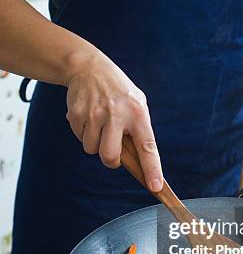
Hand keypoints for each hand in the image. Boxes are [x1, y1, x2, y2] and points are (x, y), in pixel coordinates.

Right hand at [66, 53, 162, 190]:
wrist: (89, 67)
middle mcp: (117, 114)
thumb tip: (139, 164)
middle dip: (110, 161)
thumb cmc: (120, 93)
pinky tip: (89, 116)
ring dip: (95, 143)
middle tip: (112, 152)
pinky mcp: (76, 113)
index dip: (152, 169)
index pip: (147, 147)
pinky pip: (80, 137)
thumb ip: (139, 130)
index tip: (156, 187)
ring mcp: (95, 113)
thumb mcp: (137, 104)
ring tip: (100, 124)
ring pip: (91, 149)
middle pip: (110, 157)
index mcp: (138, 113)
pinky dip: (84, 132)